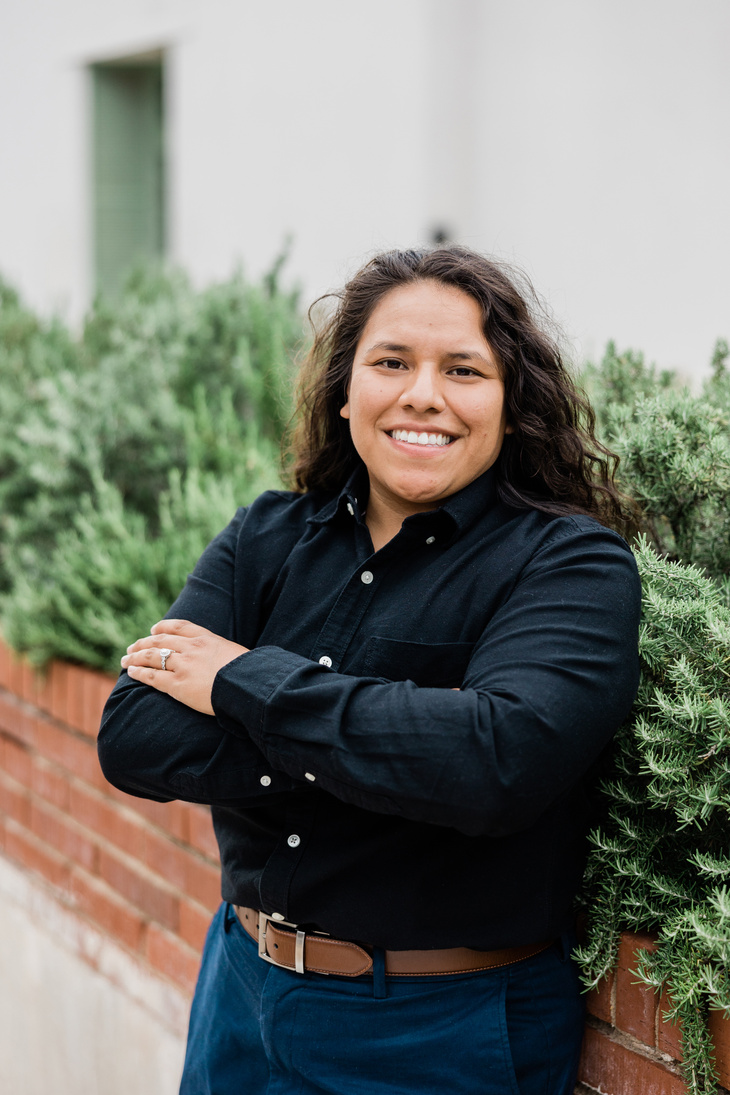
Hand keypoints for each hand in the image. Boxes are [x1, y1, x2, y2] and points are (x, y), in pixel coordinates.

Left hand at [120, 620, 249, 714]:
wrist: (248, 685)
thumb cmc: (249, 673)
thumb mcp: (237, 654)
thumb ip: (224, 654)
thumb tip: (225, 661)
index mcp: (207, 638)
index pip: (180, 626)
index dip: (163, 627)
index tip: (154, 629)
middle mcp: (191, 648)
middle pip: (160, 640)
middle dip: (143, 643)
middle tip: (131, 648)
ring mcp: (183, 665)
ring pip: (151, 656)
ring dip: (135, 657)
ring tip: (125, 660)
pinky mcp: (178, 685)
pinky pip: (152, 676)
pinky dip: (139, 673)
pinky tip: (131, 672)